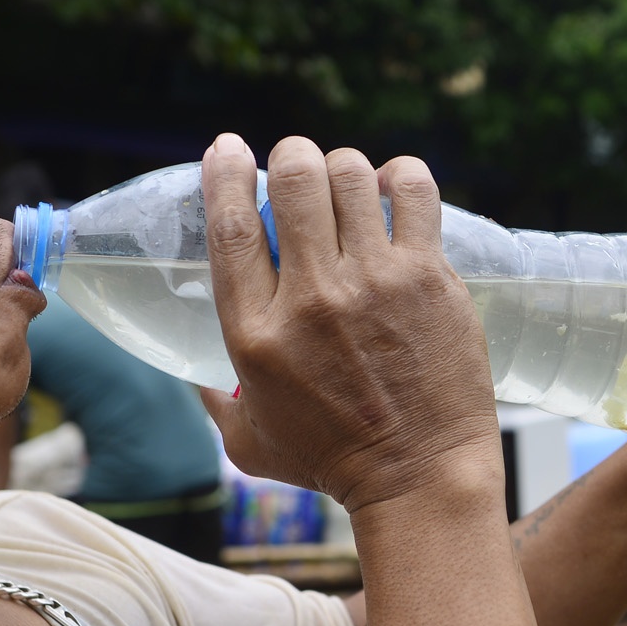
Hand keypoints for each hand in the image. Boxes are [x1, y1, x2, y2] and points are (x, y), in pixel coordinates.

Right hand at [197, 134, 500, 513]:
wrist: (419, 477)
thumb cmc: (332, 462)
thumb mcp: (248, 441)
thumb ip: (216, 403)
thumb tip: (196, 377)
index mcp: (257, 334)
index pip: (230, 226)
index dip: (225, 172)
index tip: (228, 148)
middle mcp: (312, 299)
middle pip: (294, 179)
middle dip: (290, 157)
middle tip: (297, 170)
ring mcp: (375, 284)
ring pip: (351, 174)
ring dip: (341, 168)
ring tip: (345, 187)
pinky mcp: (430, 278)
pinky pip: (413, 192)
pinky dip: (399, 176)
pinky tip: (391, 190)